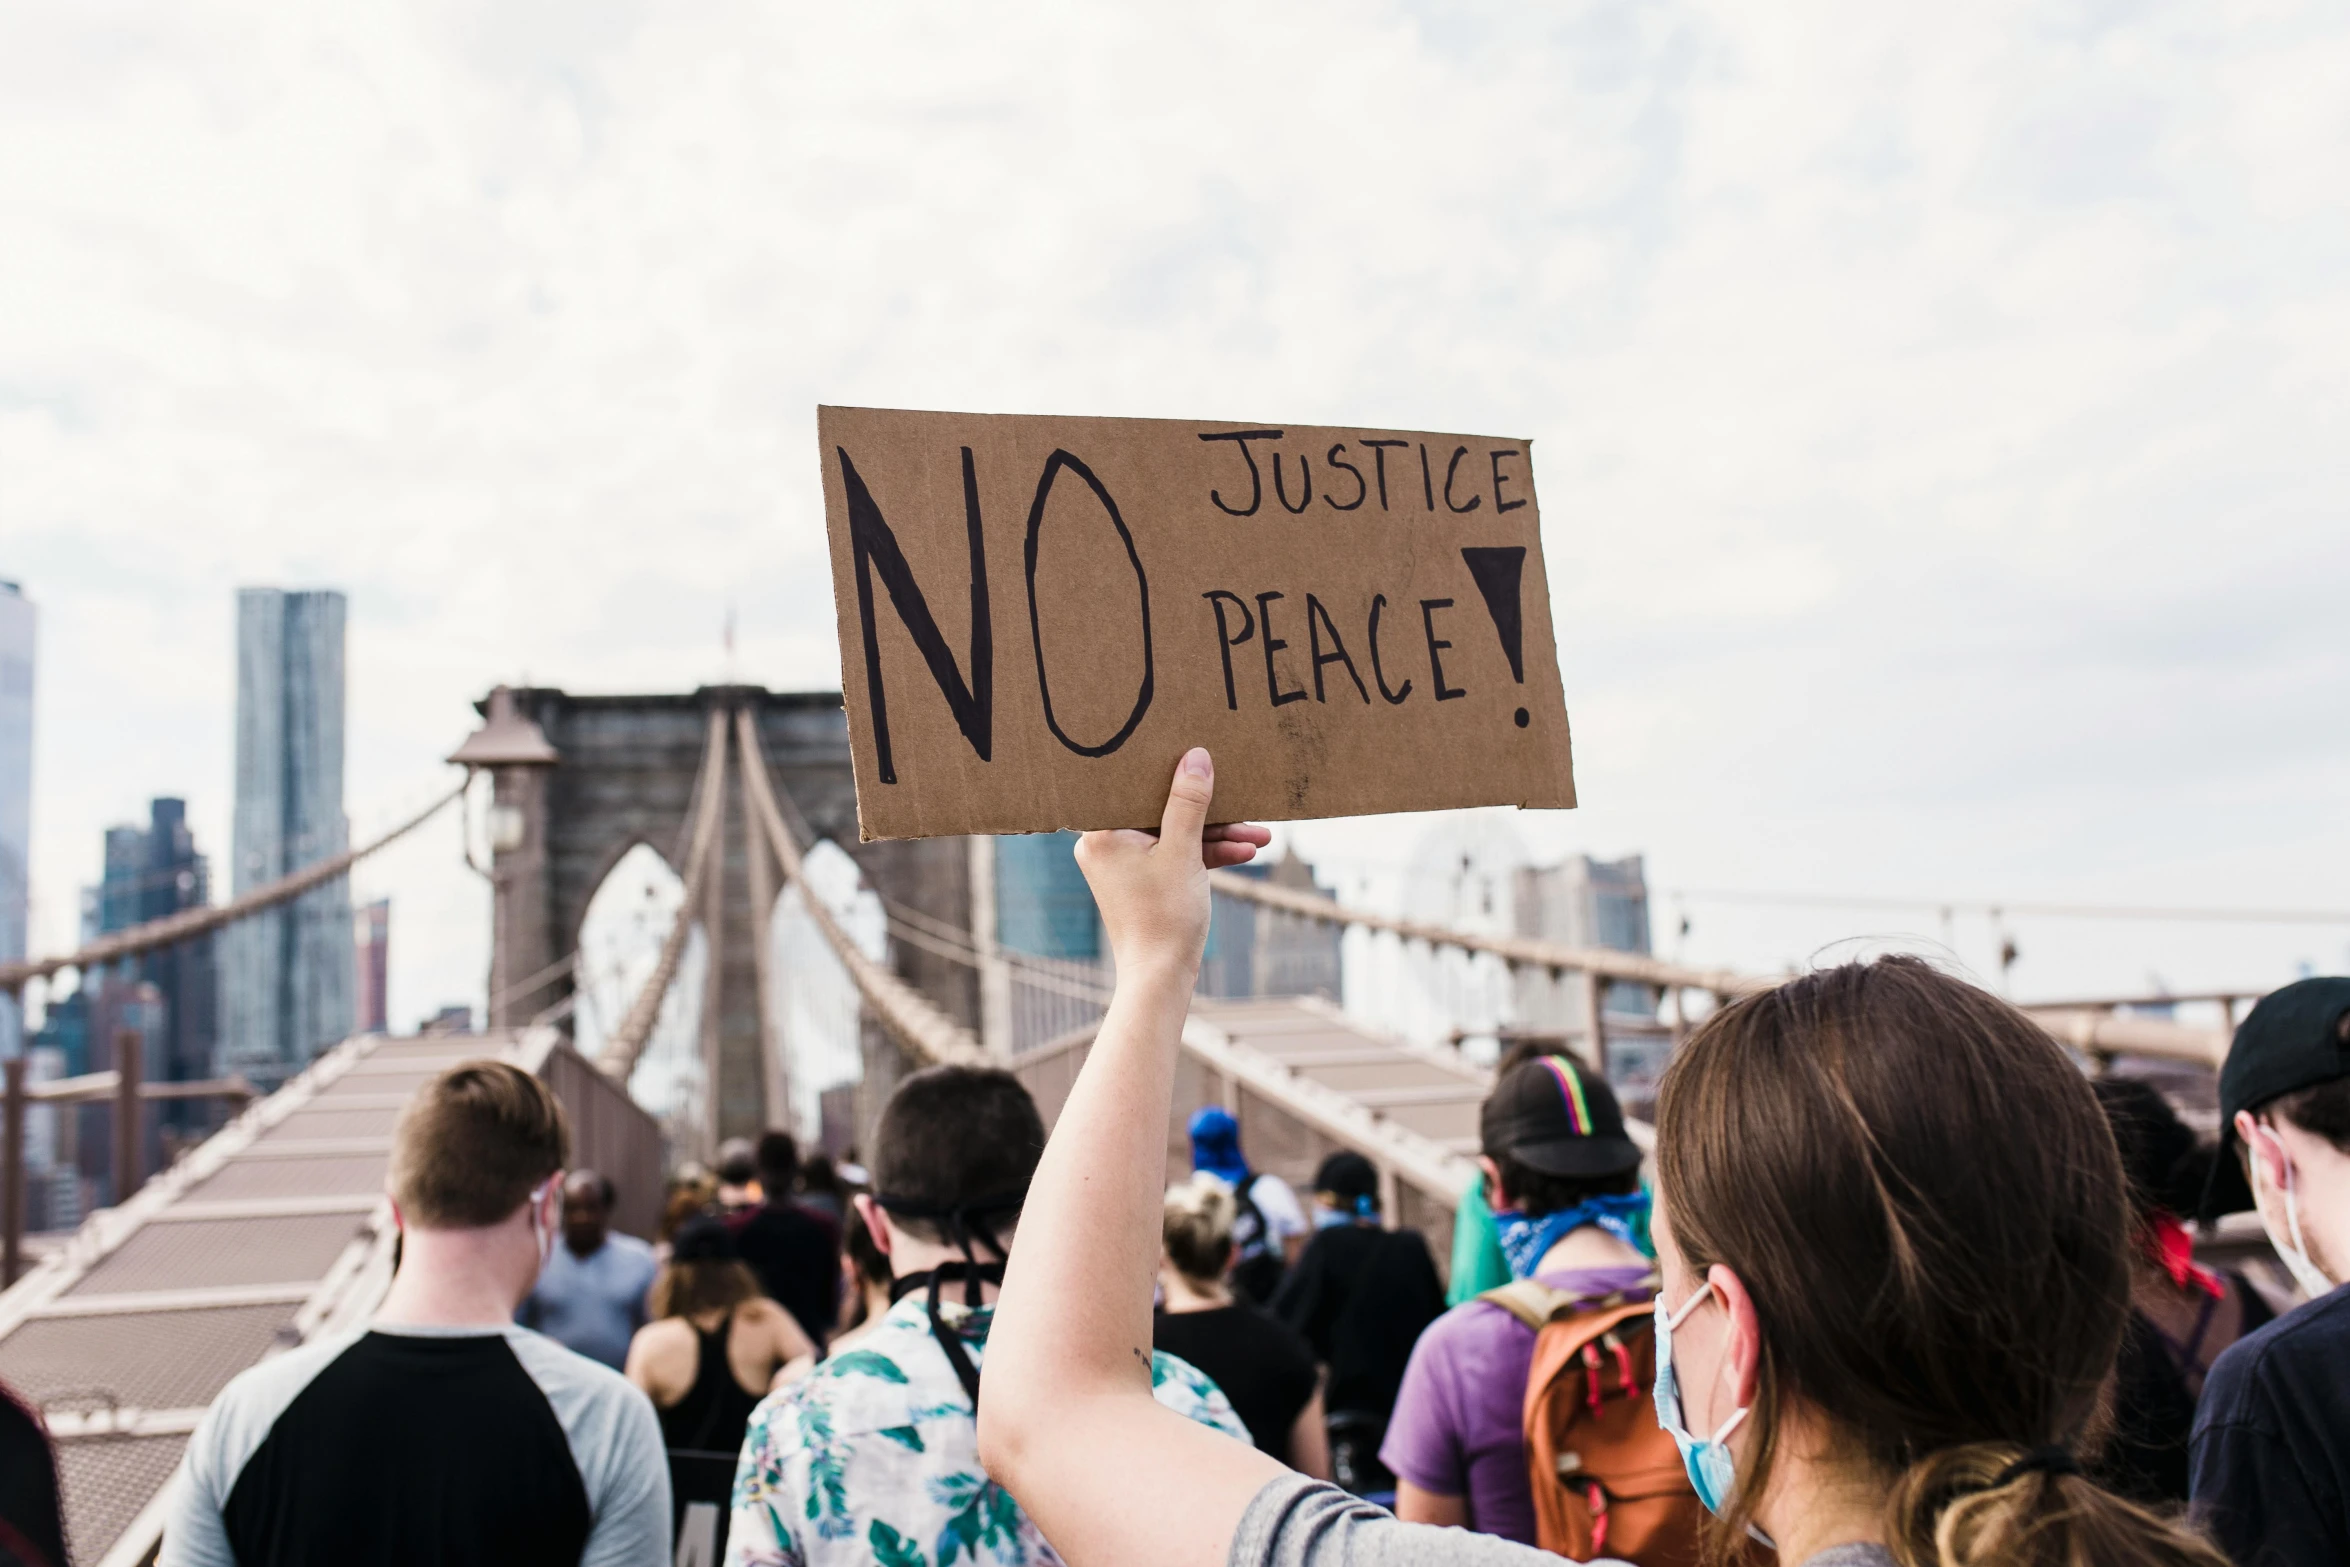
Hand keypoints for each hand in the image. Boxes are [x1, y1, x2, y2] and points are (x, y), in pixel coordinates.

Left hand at [1075, 748, 1270, 976]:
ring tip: (1261, 837)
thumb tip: (1195, 757)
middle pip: (1160, 811)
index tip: (1201, 758)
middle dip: (1209, 813)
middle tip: (1244, 801)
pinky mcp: (1141, 880)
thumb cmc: (1165, 917)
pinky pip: (1173, 856)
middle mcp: (1104, 844)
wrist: (1162, 977)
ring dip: (1216, 837)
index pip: (1139, 788)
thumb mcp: (1184, 851)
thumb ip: (1189, 803)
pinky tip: (1244, 853)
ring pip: (1173, 835)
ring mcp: (1123, 864)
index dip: (1171, 772)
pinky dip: (1204, 855)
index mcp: (1101, 833)